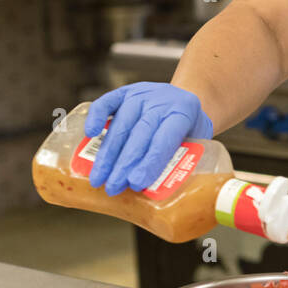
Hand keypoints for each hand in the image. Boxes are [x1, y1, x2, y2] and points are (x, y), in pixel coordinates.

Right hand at [84, 82, 213, 195]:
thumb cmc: (190, 128)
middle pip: (139, 134)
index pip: (164, 139)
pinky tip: (89, 135)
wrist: (184, 97)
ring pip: (121, 124)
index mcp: (183, 113)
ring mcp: (141, 94)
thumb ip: (183, 162)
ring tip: (98, 178)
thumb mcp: (198, 141)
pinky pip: (107, 102)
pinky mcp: (124, 92)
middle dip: (124, 164)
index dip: (150, 162)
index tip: (136, 183)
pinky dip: (96, 117)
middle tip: (113, 187)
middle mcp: (161, 100)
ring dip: (108, 153)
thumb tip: (161, 196)